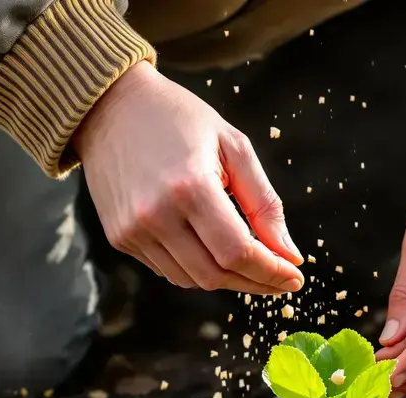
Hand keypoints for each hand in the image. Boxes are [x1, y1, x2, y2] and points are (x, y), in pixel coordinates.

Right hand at [74, 62, 303, 293]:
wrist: (110, 107)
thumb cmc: (179, 119)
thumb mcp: (233, 146)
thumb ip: (264, 203)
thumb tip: (289, 254)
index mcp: (190, 187)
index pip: (238, 253)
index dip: (271, 272)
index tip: (295, 277)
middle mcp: (156, 215)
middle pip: (216, 275)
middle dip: (254, 282)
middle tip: (279, 277)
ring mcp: (133, 230)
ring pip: (192, 280)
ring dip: (226, 278)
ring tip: (248, 261)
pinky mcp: (120, 238)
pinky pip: (168, 270)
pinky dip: (197, 268)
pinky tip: (210, 248)